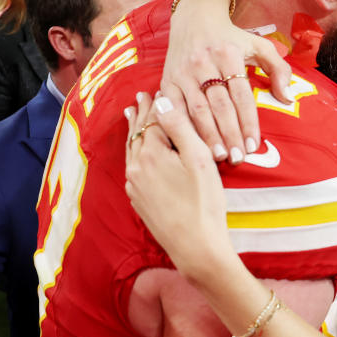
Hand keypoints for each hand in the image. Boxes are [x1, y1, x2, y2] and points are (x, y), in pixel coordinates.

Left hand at [124, 92, 230, 276]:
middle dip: (141, 114)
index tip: (154, 89)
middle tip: (141, 97)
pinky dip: (135, 152)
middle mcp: (137, 167)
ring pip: (132, 151)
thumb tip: (161, 99)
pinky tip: (137, 153)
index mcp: (151, 153)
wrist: (196, 246)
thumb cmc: (204, 202)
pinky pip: (133, 168)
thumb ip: (179, 126)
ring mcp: (135, 186)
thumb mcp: (199, 158)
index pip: (153, 120)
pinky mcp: (139, 201)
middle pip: (138, 134)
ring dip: (134, 132)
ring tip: (132, 116)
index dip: (156, 104)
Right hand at [165, 0, 292, 161]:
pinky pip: (174, 108)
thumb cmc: (231, 37)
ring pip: (196, 109)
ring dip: (208, 136)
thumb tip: (288, 97)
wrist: (194, 17)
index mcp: (229, 54)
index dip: (248, 122)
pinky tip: (191, 144)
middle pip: (219, 105)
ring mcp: (183, 72)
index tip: (254, 145)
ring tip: (219, 157)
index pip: (241, 95)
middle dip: (229, 134)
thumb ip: (278, 69)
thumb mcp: (259, 45)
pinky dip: (183, 128)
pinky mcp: (167, 80)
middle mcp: (204, 63)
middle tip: (238, 158)